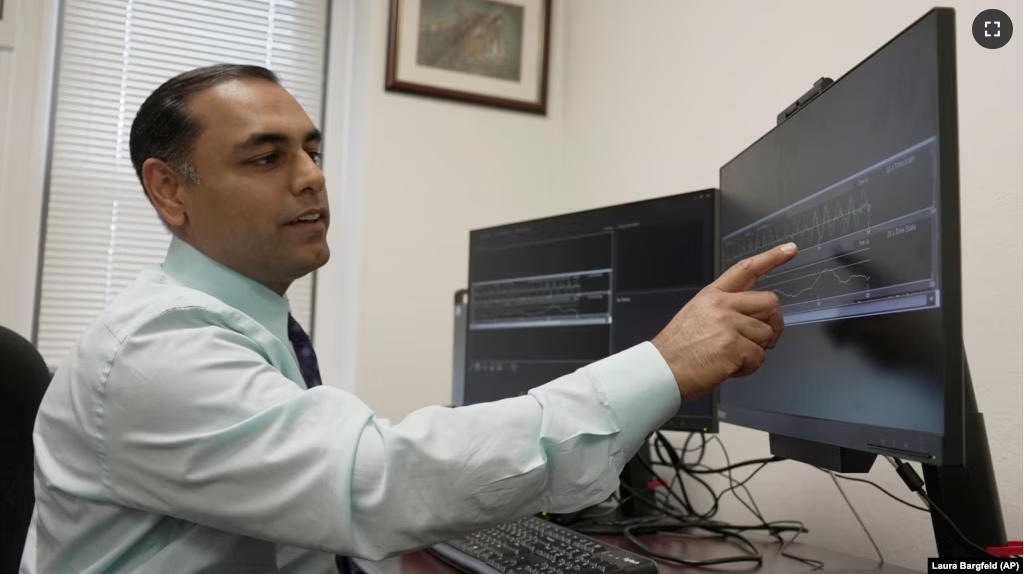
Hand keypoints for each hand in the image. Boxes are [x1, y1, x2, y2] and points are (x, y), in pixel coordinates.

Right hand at [651, 243, 797, 398]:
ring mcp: (728, 324)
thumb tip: (753, 318)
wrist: (661, 370)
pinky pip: (759, 357)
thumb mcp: (697, 316)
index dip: (771, 257)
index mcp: (713, 295)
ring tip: (735, 357)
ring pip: (766, 334)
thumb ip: (725, 310)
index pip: (746, 269)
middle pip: (769, 302)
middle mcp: (722, 305)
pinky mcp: (733, 346)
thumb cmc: (677, 348)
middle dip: (774, 323)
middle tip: (766, 338)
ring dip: (757, 351)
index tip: (789, 249)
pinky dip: (749, 367)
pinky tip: (731, 367)